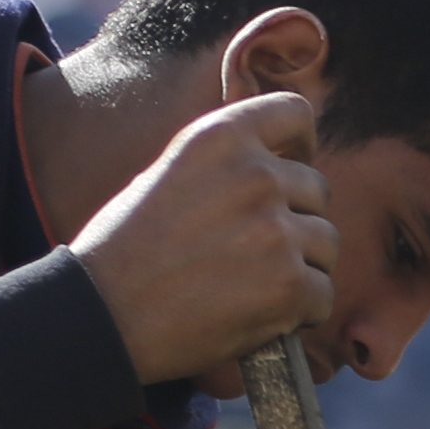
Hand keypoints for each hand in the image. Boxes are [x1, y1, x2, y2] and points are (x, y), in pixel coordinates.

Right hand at [73, 87, 334, 382]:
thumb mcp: (169, 174)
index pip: (295, 113)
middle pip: (317, 190)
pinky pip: (324, 293)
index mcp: (220, 137)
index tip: (290, 164)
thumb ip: (226, 165)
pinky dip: (302, 311)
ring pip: (326, 243)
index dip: (300, 143)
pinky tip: (263, 316)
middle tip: (253, 251)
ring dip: (303, 266)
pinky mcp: (290, 285)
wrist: (103, 313)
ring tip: (253, 286)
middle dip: (296, 220)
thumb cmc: (126, 250)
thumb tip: (280, 165)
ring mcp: (277, 231)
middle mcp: (256, 176)